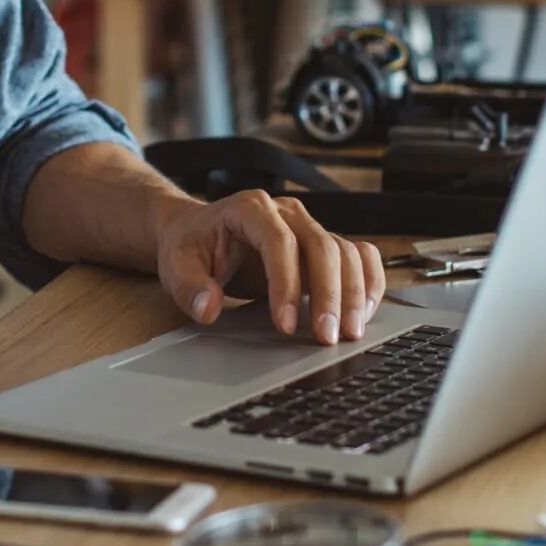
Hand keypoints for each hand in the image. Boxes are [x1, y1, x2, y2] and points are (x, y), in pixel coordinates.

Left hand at [155, 193, 386, 345]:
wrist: (199, 231)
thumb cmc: (191, 246)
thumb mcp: (177, 266)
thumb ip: (189, 287)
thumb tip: (209, 307)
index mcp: (250, 208)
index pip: (278, 241)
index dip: (286, 282)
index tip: (284, 325)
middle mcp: (286, 212)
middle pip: (321, 245)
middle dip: (329, 294)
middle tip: (327, 337)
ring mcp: (308, 226)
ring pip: (346, 251)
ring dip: (353, 293)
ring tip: (349, 332)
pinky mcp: (321, 244)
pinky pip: (358, 255)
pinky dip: (368, 282)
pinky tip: (364, 312)